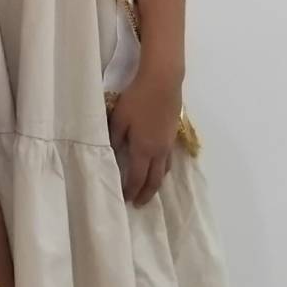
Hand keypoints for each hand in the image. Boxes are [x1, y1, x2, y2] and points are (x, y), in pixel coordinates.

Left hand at [110, 67, 181, 206]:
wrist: (163, 82)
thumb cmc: (137, 99)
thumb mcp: (119, 118)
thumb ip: (114, 138)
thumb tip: (112, 152)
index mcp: (143, 149)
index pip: (137, 177)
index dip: (131, 190)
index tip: (125, 199)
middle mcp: (158, 151)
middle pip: (154, 180)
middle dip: (146, 194)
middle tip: (139, 204)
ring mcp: (168, 143)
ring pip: (164, 171)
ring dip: (156, 183)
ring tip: (148, 189)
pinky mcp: (173, 135)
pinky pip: (168, 160)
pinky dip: (162, 170)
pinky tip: (158, 166)